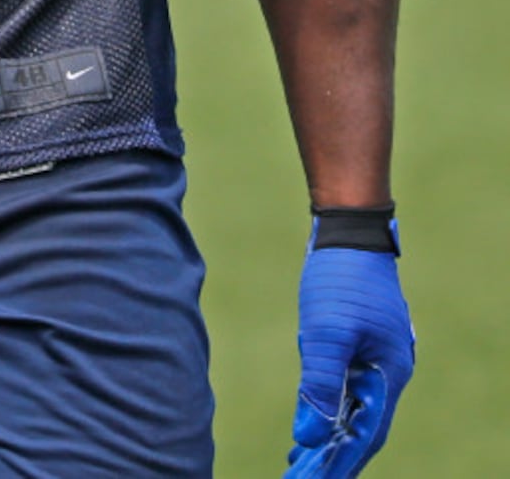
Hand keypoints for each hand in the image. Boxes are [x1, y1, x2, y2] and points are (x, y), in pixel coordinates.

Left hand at [285, 230, 414, 476]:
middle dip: (331, 456)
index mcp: (387, 375)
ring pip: (350, 408)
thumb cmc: (341, 280)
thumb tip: (309, 436)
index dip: (340, 463)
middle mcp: (386, 371)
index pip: (364, 435)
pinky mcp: (357, 343)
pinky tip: (309, 419)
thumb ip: (320, 384)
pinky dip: (326, 406)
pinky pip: (344, 387)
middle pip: (359, 426)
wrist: (348, 232)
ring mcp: (373, 357)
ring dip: (327, 434)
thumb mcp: (326, 333)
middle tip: (298, 477)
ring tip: (300, 461)